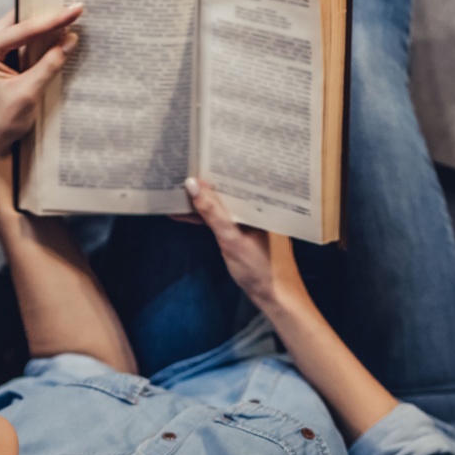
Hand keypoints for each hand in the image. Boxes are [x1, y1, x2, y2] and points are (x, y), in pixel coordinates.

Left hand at [0, 6, 82, 167]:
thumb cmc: (2, 121)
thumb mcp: (29, 92)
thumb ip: (50, 64)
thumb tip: (71, 39)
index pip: (24, 29)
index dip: (53, 19)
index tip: (76, 10)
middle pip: (22, 21)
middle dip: (49, 16)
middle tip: (75, 9)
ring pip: (23, 27)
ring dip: (46, 25)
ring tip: (71, 17)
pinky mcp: (0, 55)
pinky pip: (23, 38)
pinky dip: (41, 36)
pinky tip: (59, 33)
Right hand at [186, 177, 306, 309]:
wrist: (276, 297)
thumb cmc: (261, 268)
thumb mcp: (231, 238)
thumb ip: (212, 212)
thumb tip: (192, 185)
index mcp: (262, 202)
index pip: (238, 176)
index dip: (216, 166)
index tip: (194, 158)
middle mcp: (258, 206)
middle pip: (229, 188)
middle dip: (206, 182)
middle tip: (182, 170)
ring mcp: (251, 220)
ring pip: (223, 203)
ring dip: (202, 200)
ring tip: (178, 191)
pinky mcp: (244, 232)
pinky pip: (222, 218)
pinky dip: (206, 217)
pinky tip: (186, 215)